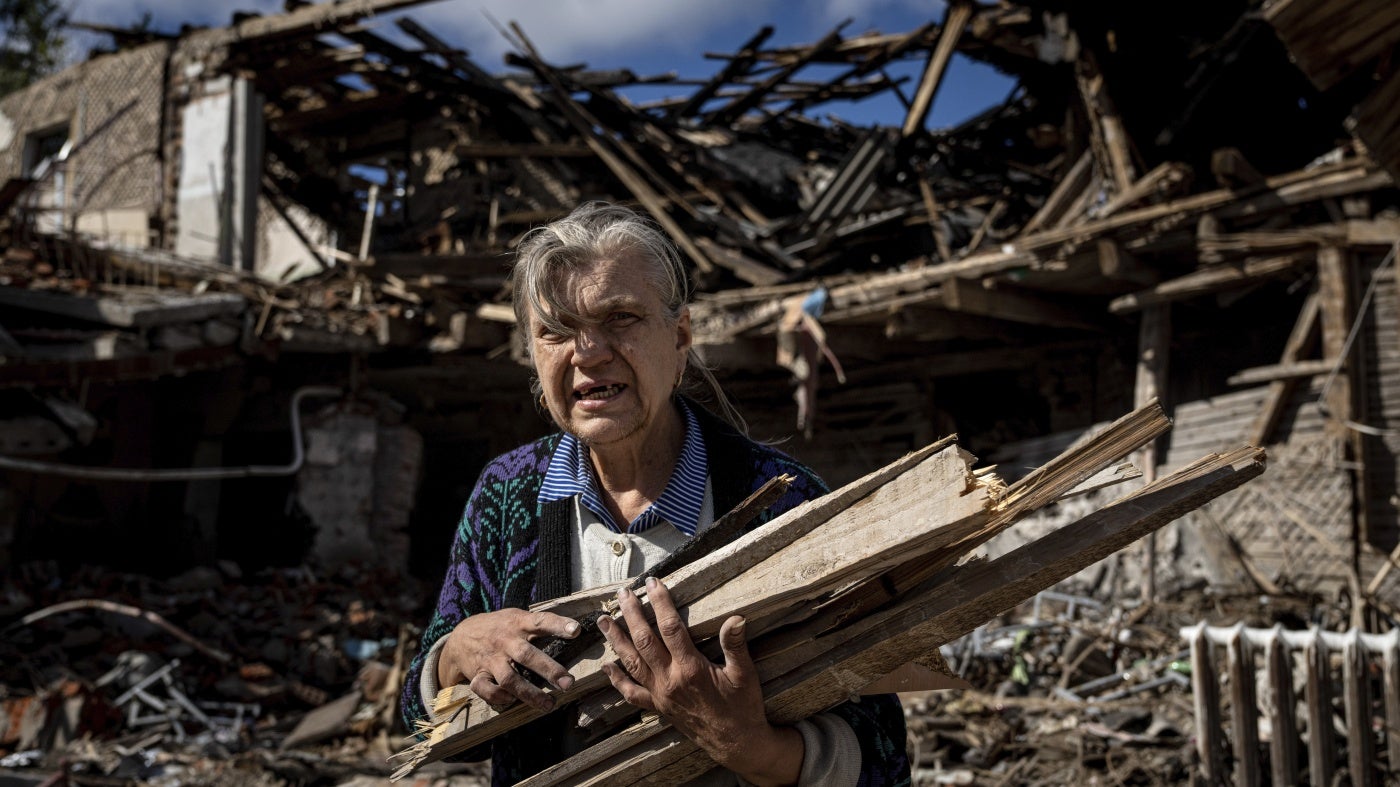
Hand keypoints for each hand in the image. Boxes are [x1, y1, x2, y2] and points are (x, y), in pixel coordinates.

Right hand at [437, 608, 579, 711]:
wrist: (460, 637)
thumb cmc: (499, 628)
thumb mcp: (516, 617)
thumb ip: (538, 624)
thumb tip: (575, 630)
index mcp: (517, 623)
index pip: (540, 621)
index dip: (558, 625)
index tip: (577, 631)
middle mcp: (505, 641)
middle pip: (527, 655)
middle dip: (549, 670)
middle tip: (568, 683)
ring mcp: (491, 659)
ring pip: (509, 679)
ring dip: (530, 694)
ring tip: (549, 704)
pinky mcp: (478, 675)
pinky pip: (487, 690)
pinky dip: (500, 697)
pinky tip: (512, 701)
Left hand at [598, 577, 802, 785]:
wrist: (736, 744)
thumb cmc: (743, 707)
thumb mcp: (745, 674)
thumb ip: (735, 645)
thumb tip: (736, 618)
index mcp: (691, 669)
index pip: (670, 628)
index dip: (660, 603)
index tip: (653, 583)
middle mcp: (670, 681)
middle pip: (644, 641)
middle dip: (631, 614)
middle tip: (622, 594)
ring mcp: (660, 695)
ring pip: (632, 663)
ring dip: (616, 640)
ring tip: (603, 620)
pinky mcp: (658, 707)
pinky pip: (632, 693)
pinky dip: (617, 680)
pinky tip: (606, 666)